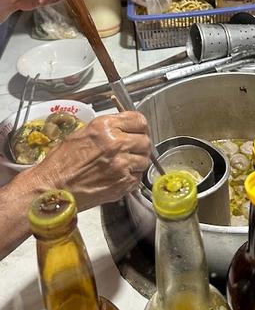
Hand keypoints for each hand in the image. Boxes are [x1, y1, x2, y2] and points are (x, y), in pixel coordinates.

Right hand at [31, 111, 150, 209]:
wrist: (53, 189)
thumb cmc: (61, 162)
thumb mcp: (81, 133)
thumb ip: (106, 128)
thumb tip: (123, 126)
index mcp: (105, 127)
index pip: (139, 120)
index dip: (139, 126)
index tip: (138, 130)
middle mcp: (116, 144)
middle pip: (145, 140)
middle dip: (140, 144)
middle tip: (132, 149)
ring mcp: (121, 165)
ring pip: (144, 160)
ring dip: (137, 161)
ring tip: (123, 164)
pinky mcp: (123, 184)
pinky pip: (138, 177)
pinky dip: (132, 177)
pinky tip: (118, 176)